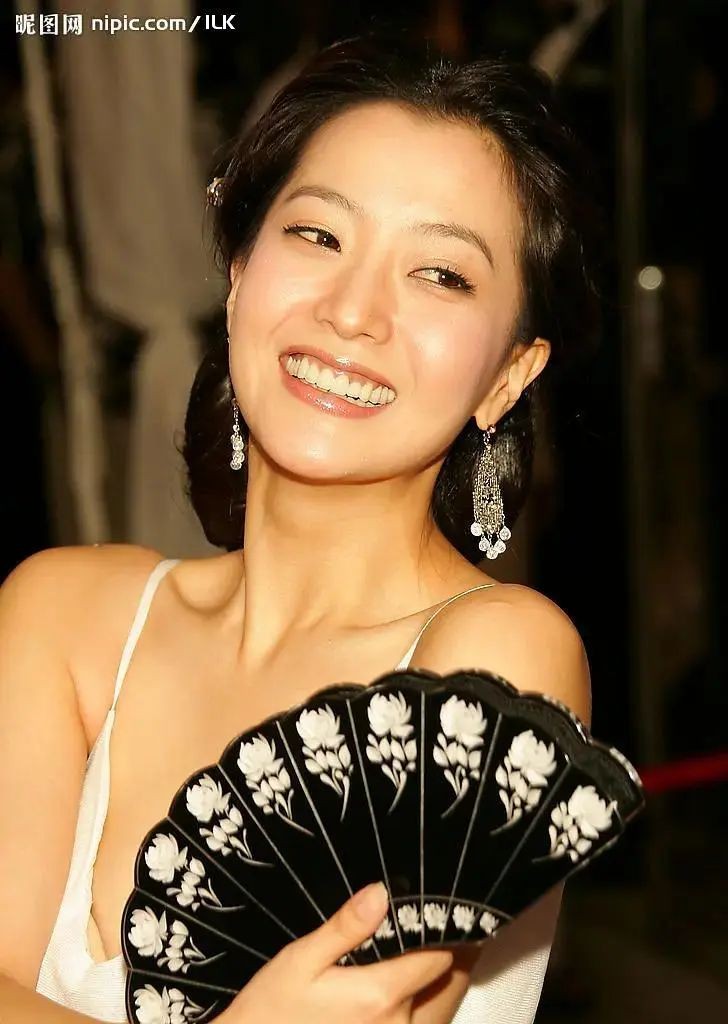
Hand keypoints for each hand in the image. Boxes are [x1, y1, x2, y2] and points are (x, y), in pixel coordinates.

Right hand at [218, 882, 454, 1022]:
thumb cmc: (271, 1012)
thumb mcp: (301, 961)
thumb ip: (345, 928)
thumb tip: (381, 891)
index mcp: (380, 997)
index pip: (438, 959)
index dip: (443, 932)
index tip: (437, 909)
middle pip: (443, 985)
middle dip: (444, 956)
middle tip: (436, 926)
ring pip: (435, 1009)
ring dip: (434, 984)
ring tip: (423, 953)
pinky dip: (420, 1007)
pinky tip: (401, 989)